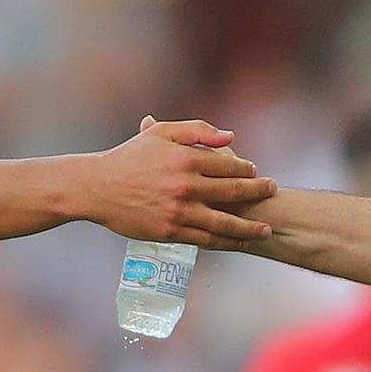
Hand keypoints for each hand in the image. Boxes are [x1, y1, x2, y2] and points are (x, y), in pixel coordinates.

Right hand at [85, 119, 275, 245]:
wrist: (97, 188)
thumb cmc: (129, 157)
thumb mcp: (161, 133)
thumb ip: (197, 130)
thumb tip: (231, 137)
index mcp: (186, 159)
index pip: (229, 165)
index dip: (247, 170)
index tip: (255, 172)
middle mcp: (186, 186)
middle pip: (234, 192)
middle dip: (258, 193)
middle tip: (273, 192)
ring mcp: (179, 212)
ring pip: (225, 222)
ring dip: (250, 226)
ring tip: (266, 229)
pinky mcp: (171, 232)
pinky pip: (206, 239)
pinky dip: (227, 241)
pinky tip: (240, 241)